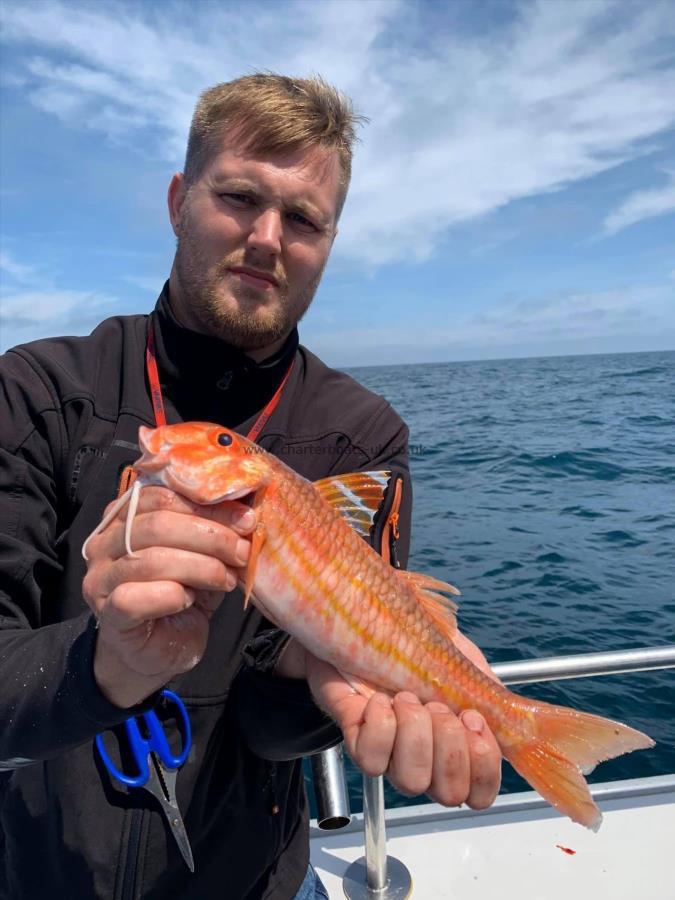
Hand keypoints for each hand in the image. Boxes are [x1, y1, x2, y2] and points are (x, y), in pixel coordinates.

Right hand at [83, 485, 254, 706]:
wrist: (159, 650)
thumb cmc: (181, 594)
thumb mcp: (201, 555)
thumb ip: (212, 529)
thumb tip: (247, 509)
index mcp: (125, 516)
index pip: (161, 495)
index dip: (207, 504)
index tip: (246, 518)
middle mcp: (105, 542)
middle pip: (157, 524)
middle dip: (210, 535)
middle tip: (242, 550)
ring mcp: (101, 578)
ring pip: (152, 559)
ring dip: (201, 567)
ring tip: (227, 578)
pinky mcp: (108, 613)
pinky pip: (136, 597)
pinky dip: (171, 596)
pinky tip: (191, 600)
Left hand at [302, 632, 501, 808]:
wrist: (373, 621)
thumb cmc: (420, 645)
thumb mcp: (468, 666)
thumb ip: (494, 701)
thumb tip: (522, 730)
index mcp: (458, 748)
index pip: (481, 794)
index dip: (483, 766)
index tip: (472, 718)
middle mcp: (426, 761)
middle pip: (449, 793)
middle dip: (448, 743)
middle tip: (437, 704)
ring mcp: (391, 756)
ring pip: (412, 781)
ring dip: (414, 731)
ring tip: (406, 696)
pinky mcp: (357, 743)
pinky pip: (373, 759)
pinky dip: (381, 723)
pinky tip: (381, 699)